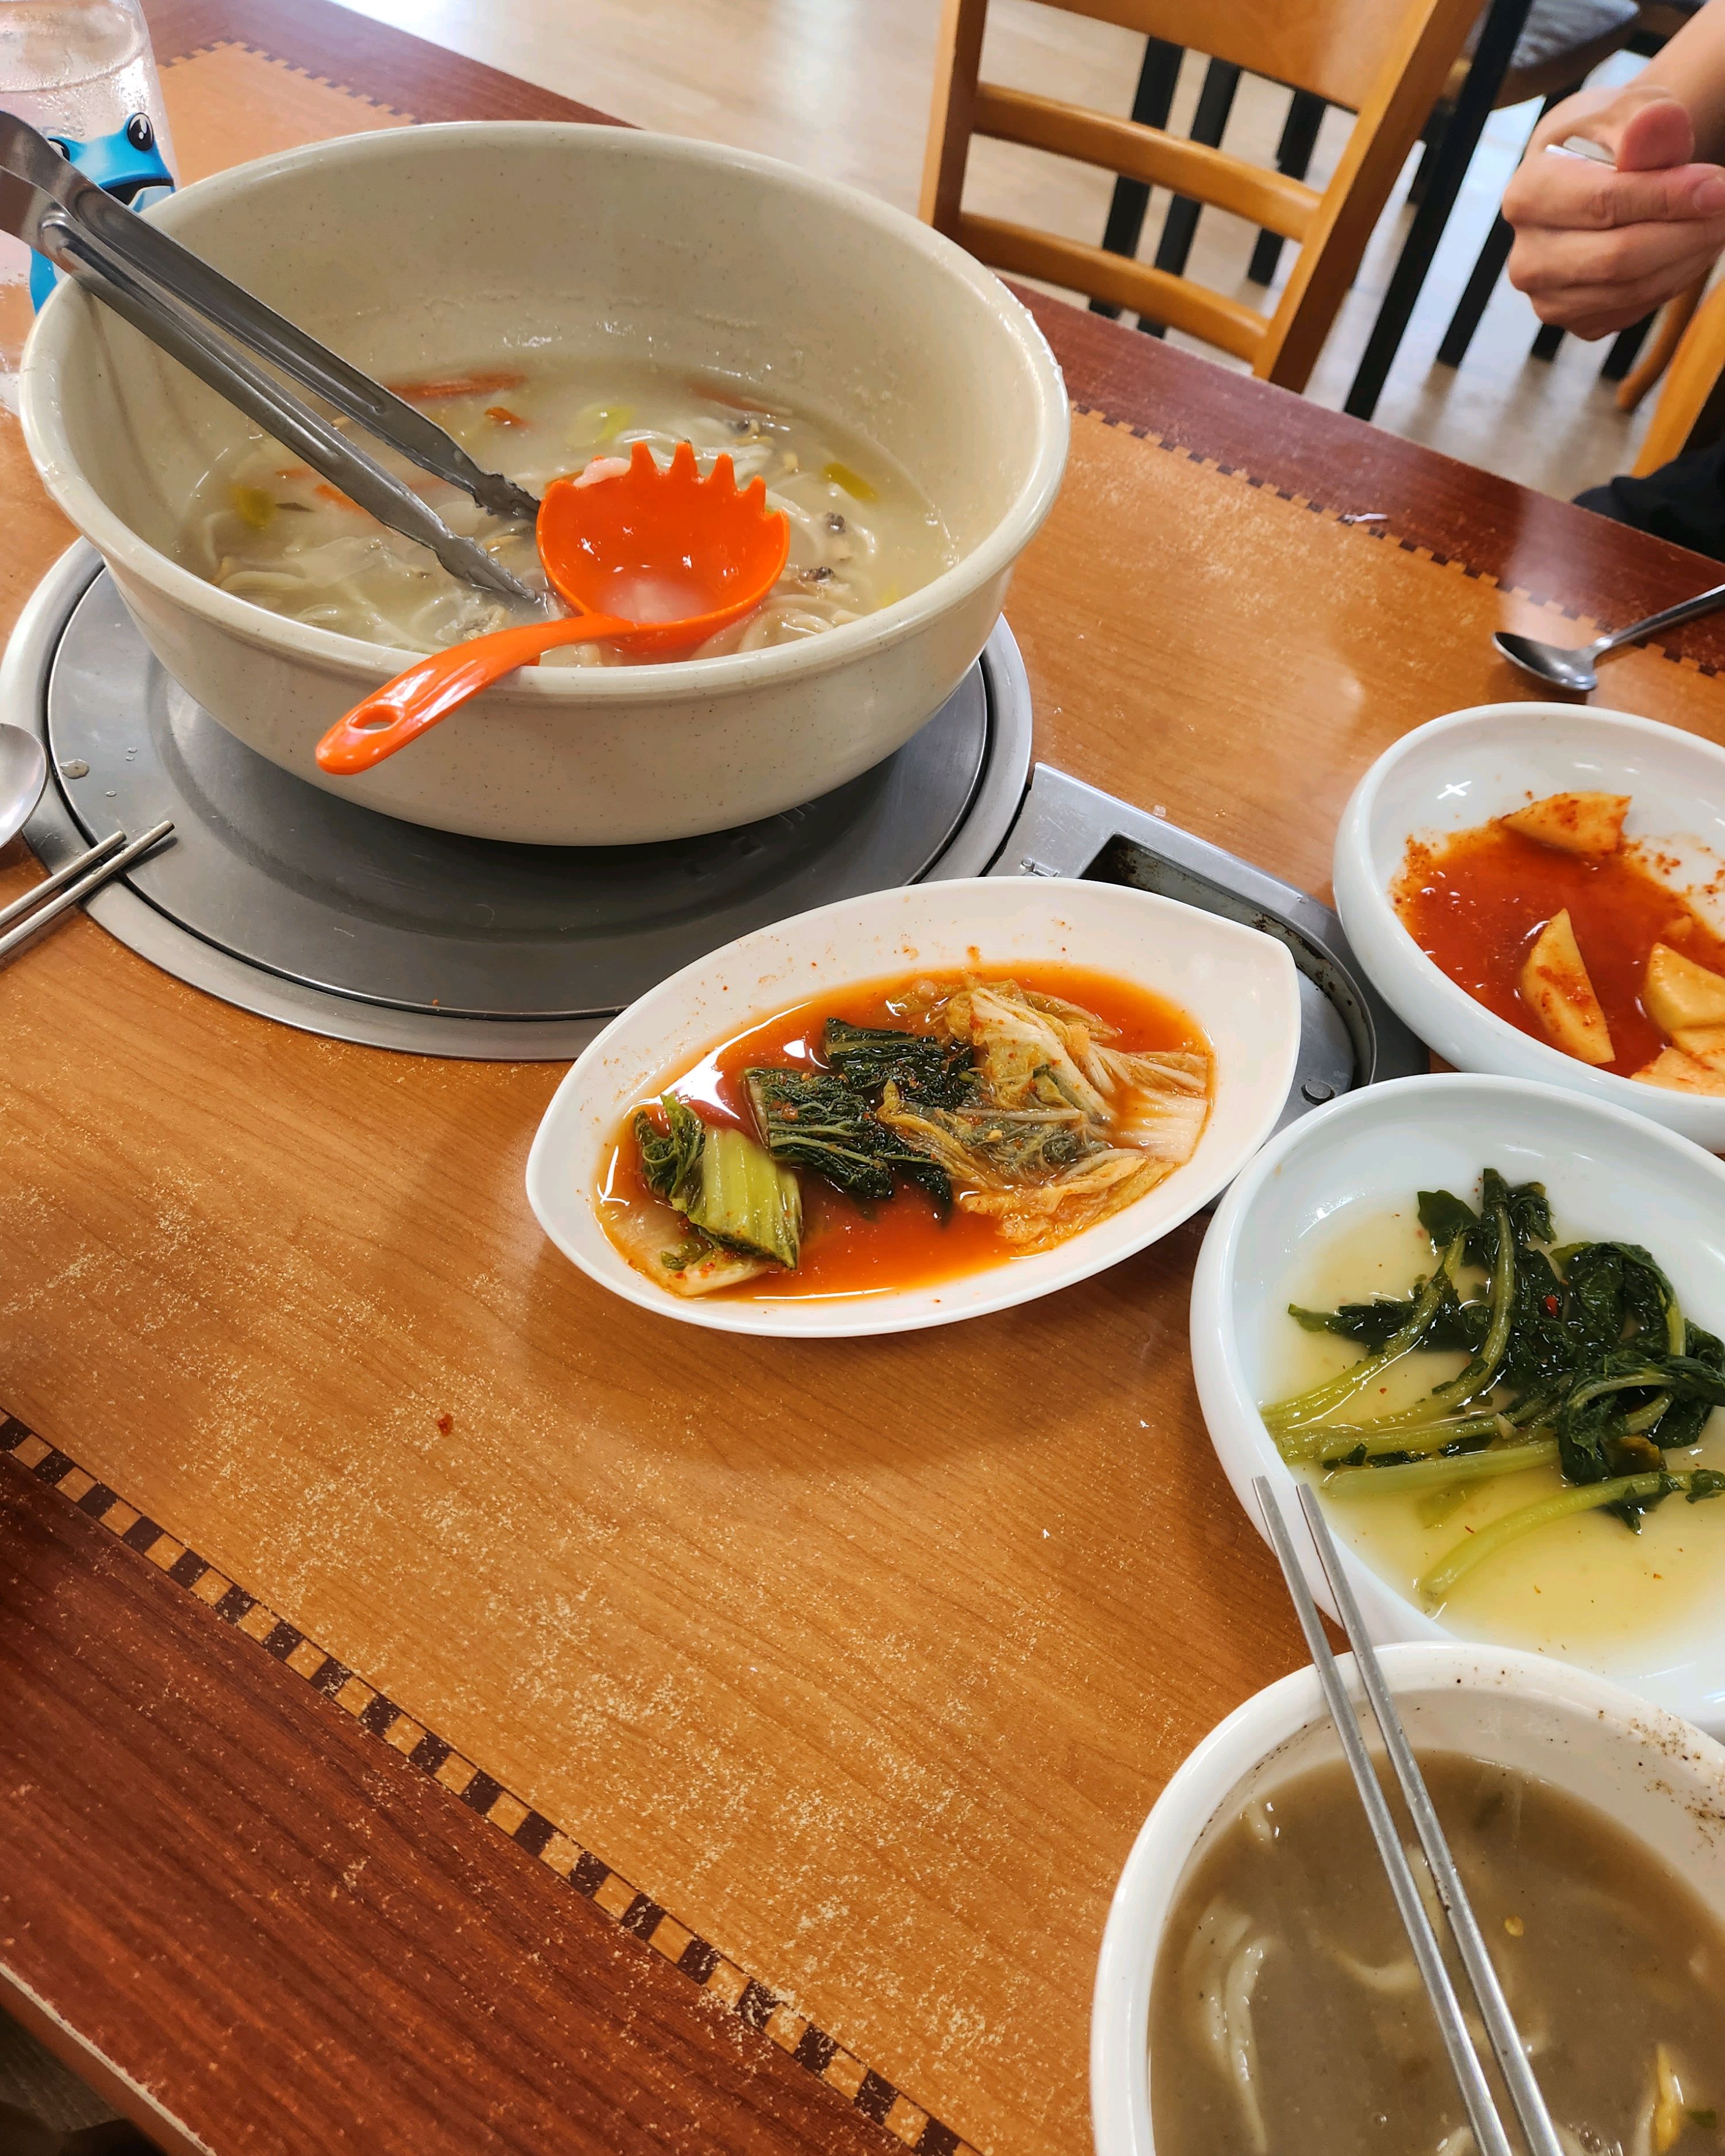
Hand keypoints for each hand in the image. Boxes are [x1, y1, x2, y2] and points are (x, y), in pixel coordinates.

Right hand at [1503, 83, 1724, 337]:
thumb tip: (1657, 124)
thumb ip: (1644, 119)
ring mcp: (1547, 297)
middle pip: (1616, 258)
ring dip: (1688, 255)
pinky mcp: (1575, 322)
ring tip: (1716, 220)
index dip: (1666, 197)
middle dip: (1685, 233)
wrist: (1593, 175)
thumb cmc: (1611, 138)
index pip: (1601, 205)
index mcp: (1526, 196)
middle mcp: (1526, 257)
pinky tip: (1689, 245)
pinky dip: (1674, 278)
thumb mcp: (1628, 111)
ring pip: (1631, 289)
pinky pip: (1635, 309)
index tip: (1719, 186)